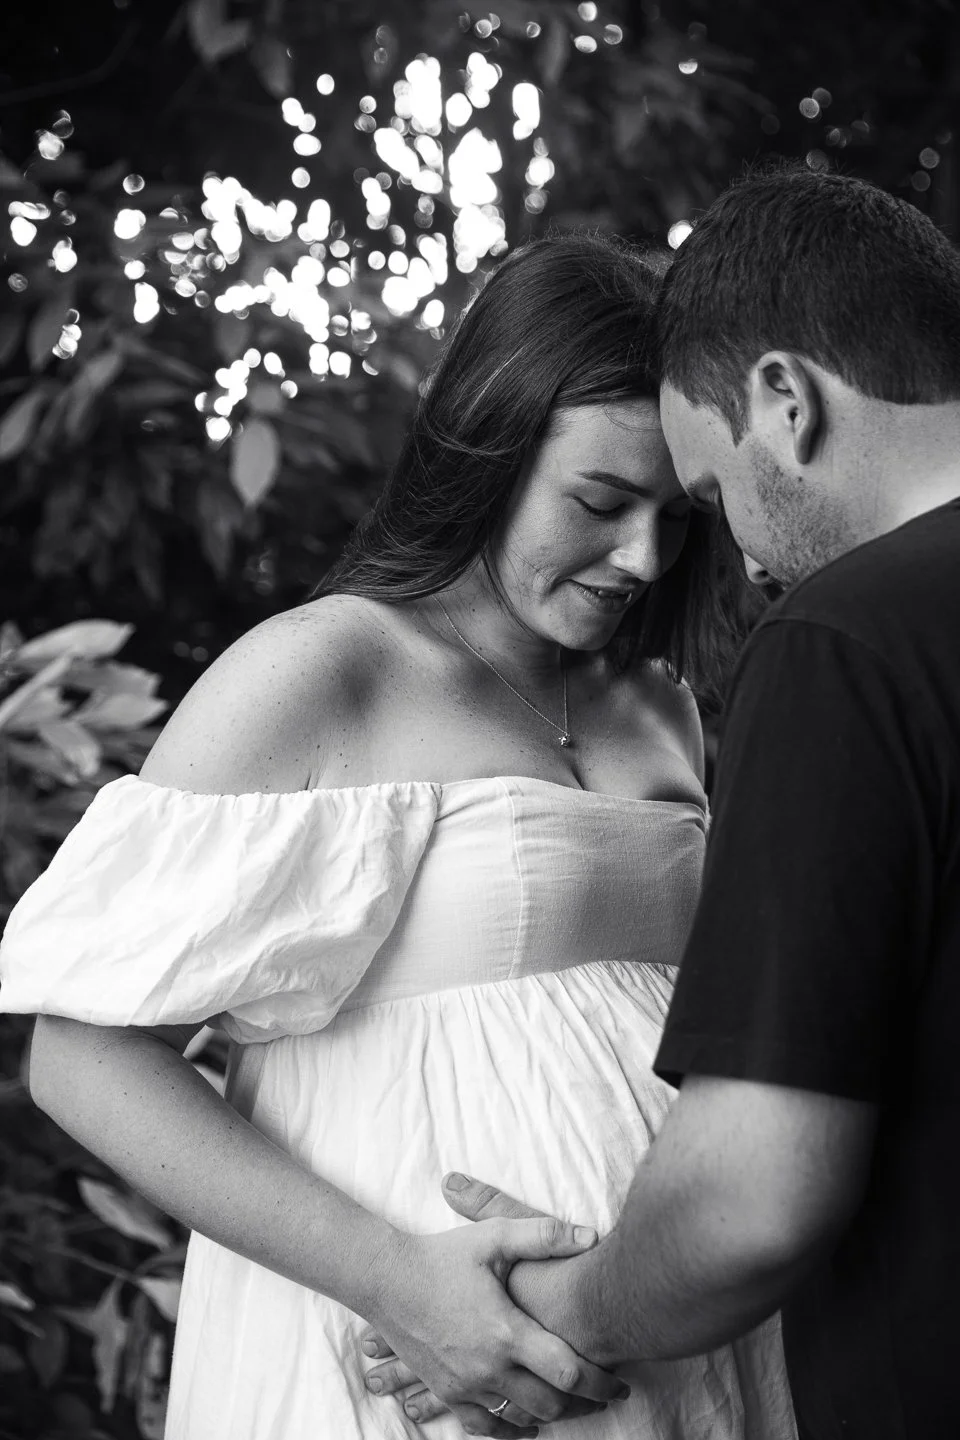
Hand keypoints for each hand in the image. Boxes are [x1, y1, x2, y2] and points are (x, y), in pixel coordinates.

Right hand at [362, 1177, 622, 1434]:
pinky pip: (484, 1427)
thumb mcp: (493, 1238)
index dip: (602, 1381)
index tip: (621, 1380)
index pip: (569, 1371)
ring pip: (521, 1420)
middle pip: (551, 1404)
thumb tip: (591, 1235)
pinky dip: (510, 1431)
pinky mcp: (446, 1392)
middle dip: (585, 1404)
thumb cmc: (441, 1255)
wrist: (385, 1279)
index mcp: (506, 1332)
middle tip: (605, 1395)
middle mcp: (489, 1367)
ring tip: (574, 1405)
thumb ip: (543, 1235)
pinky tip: (526, 1426)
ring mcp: (466, 1385)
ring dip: (552, 1415)